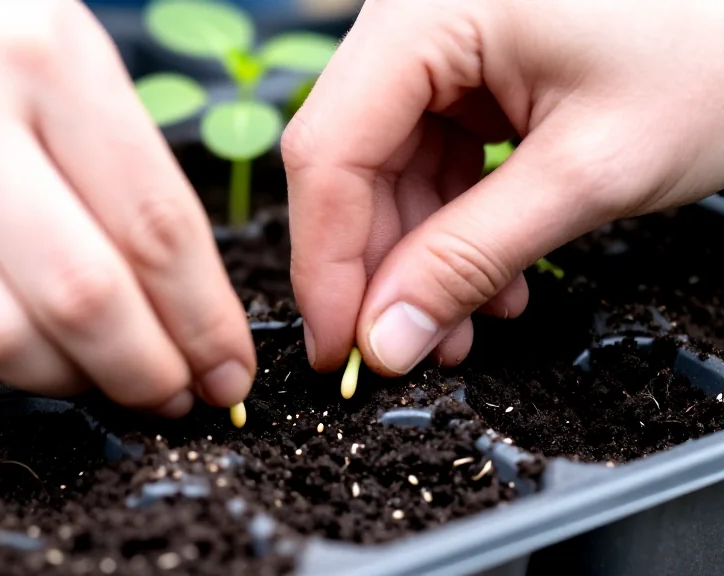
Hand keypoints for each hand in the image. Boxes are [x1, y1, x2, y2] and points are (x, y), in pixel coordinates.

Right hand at [0, 0, 254, 414]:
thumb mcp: (52, 34)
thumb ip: (112, 149)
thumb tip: (171, 278)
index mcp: (43, 55)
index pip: (154, 226)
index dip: (203, 320)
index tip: (225, 364)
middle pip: (82, 297)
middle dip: (147, 371)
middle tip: (174, 392)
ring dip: (67, 382)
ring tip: (100, 380)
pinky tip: (19, 357)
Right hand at [285, 0, 723, 374]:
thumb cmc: (716, 48)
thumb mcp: (590, 170)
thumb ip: (475, 256)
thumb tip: (388, 335)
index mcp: (431, 10)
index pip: (330, 149)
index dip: (325, 261)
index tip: (339, 347)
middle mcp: (416, 17)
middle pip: (349, 161)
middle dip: (379, 267)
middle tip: (406, 346)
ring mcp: (440, 41)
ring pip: (386, 169)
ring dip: (418, 256)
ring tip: (466, 321)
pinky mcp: (468, 68)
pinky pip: (429, 158)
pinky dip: (452, 224)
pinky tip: (491, 275)